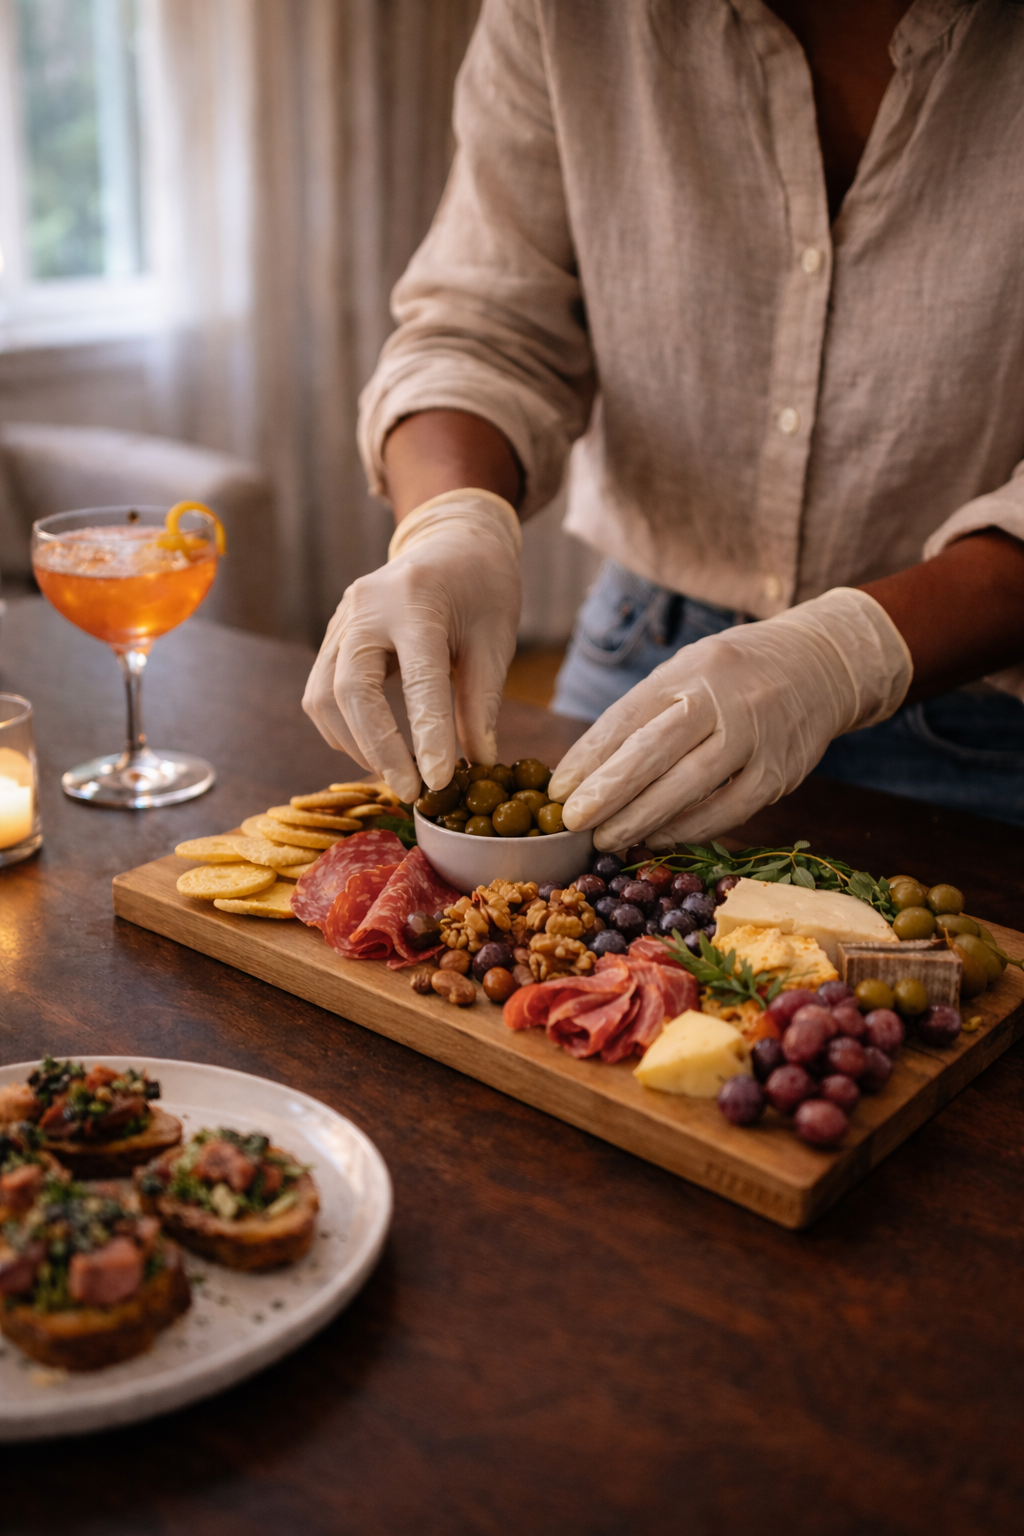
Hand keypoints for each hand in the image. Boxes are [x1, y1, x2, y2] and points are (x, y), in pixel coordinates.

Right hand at [303, 490, 520, 802]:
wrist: (450, 540)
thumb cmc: (482, 588)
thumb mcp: (496, 639)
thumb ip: (482, 701)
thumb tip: (477, 764)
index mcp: (417, 601)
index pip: (419, 679)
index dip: (429, 736)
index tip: (440, 782)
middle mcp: (366, 607)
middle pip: (351, 691)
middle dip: (380, 749)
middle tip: (412, 791)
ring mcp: (341, 620)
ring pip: (324, 697)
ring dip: (357, 744)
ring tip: (397, 774)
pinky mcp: (332, 636)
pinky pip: (320, 693)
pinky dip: (344, 729)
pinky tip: (376, 749)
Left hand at [548, 588, 911, 850]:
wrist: (824, 664)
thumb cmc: (735, 674)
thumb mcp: (689, 671)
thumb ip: (646, 713)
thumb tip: (585, 771)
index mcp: (689, 670)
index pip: (628, 717)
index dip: (589, 758)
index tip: (556, 790)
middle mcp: (723, 700)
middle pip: (655, 751)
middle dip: (608, 791)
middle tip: (572, 822)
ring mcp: (755, 737)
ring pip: (690, 787)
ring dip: (642, 819)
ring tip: (606, 840)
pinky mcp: (779, 774)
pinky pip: (727, 810)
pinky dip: (688, 829)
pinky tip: (657, 838)